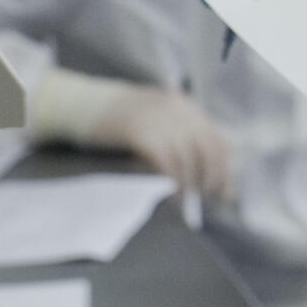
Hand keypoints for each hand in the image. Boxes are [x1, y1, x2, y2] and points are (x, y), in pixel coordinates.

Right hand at [92, 85, 234, 201]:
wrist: (81, 103)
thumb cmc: (116, 118)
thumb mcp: (153, 121)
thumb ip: (176, 138)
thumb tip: (199, 175)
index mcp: (183, 106)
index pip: (218, 140)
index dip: (225, 170)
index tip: (225, 193)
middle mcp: (177, 109)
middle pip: (209, 151)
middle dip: (212, 180)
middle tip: (207, 201)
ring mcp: (159, 119)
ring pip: (189, 159)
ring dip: (192, 186)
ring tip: (187, 203)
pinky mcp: (142, 131)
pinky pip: (167, 164)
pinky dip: (173, 184)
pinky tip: (171, 198)